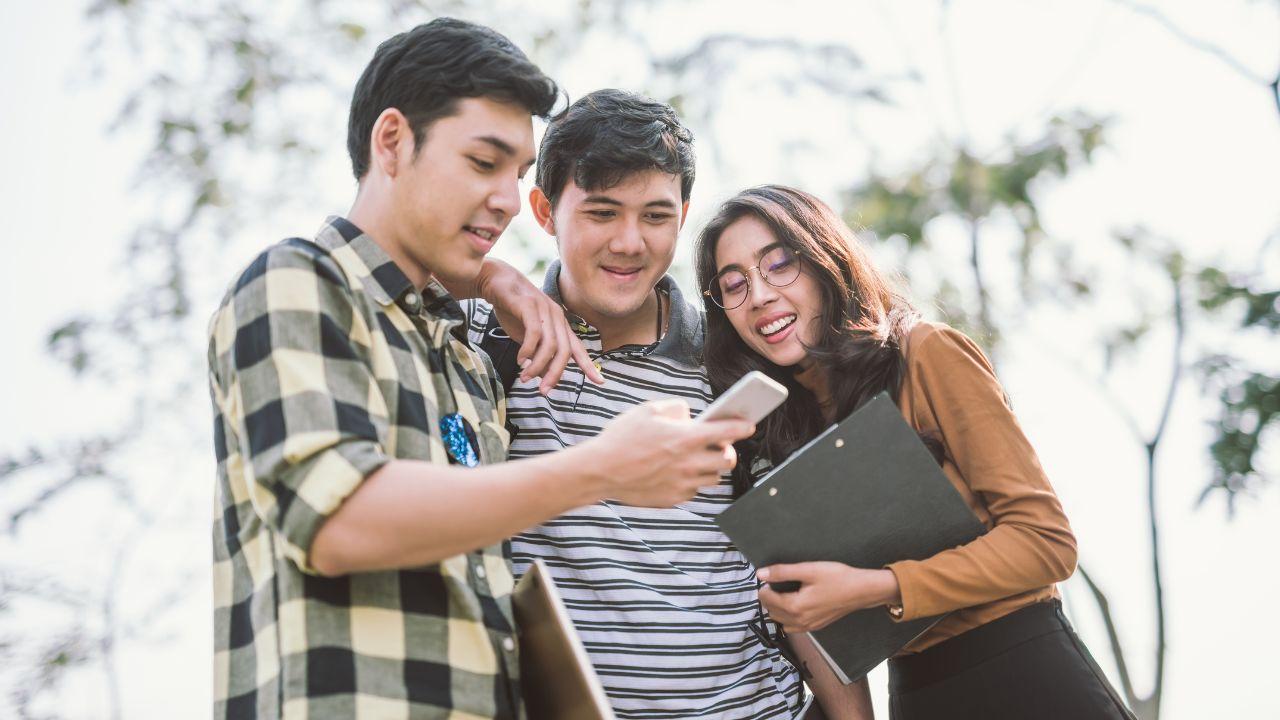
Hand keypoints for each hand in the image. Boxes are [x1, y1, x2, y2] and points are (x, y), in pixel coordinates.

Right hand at [476, 259, 605, 393]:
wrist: (496, 281)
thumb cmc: (513, 311)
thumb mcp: (528, 338)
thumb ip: (538, 355)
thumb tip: (545, 378)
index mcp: (560, 325)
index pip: (577, 348)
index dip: (589, 365)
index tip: (600, 382)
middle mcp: (557, 317)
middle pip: (565, 351)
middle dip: (556, 374)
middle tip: (543, 391)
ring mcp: (545, 310)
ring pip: (550, 345)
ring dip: (537, 365)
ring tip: (525, 377)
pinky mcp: (529, 305)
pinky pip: (534, 333)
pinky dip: (528, 350)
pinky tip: (520, 359)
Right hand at [582, 399, 754, 506]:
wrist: (599, 471)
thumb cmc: (622, 437)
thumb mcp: (647, 410)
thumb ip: (675, 408)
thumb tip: (690, 415)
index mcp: (686, 438)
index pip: (727, 432)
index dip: (742, 427)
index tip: (750, 425)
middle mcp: (689, 463)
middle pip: (728, 460)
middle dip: (728, 451)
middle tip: (718, 445)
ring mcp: (682, 484)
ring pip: (713, 478)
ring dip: (711, 467)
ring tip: (698, 458)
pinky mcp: (673, 498)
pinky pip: (693, 490)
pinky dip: (691, 480)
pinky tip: (677, 471)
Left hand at [757, 563, 899, 632]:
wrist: (861, 591)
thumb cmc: (837, 578)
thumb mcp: (808, 570)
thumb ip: (782, 572)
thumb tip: (761, 574)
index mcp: (795, 607)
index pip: (766, 599)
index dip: (764, 587)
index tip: (770, 577)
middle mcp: (799, 621)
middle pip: (771, 612)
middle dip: (769, 598)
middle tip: (776, 583)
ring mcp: (808, 627)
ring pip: (781, 621)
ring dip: (777, 609)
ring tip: (783, 594)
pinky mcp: (815, 627)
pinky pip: (793, 627)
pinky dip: (787, 618)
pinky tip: (794, 605)